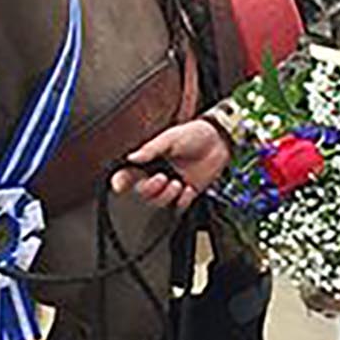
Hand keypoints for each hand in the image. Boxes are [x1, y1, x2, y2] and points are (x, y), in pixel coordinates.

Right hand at [110, 118, 231, 210]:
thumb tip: (132, 157)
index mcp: (149, 160)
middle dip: (150, 189)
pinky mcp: (187, 193)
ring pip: (159, 201)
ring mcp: (172, 185)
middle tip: (161, 178)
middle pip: (143, 192)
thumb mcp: (171, 137)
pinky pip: (179, 205)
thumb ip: (151, 149)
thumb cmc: (194, 134)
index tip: (119, 185)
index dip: (121, 181)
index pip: (129, 174)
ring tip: (177, 183)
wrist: (220, 142)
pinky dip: (183, 200)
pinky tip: (188, 188)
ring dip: (166, 195)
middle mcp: (158, 174)